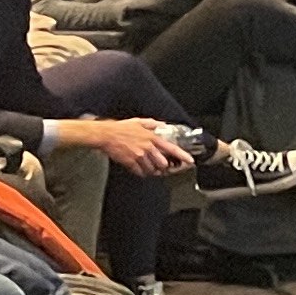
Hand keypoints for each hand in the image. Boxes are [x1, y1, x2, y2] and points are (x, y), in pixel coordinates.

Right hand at [62, 113, 192, 177]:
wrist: (105, 135)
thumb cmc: (121, 128)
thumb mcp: (139, 122)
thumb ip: (153, 124)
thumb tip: (163, 125)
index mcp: (152, 138)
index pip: (172, 148)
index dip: (183, 156)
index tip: (190, 161)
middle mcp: (148, 147)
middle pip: (163, 163)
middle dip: (163, 166)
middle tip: (162, 166)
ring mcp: (139, 156)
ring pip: (152, 169)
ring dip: (152, 170)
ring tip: (149, 166)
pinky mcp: (130, 162)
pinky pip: (140, 172)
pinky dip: (141, 172)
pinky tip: (139, 169)